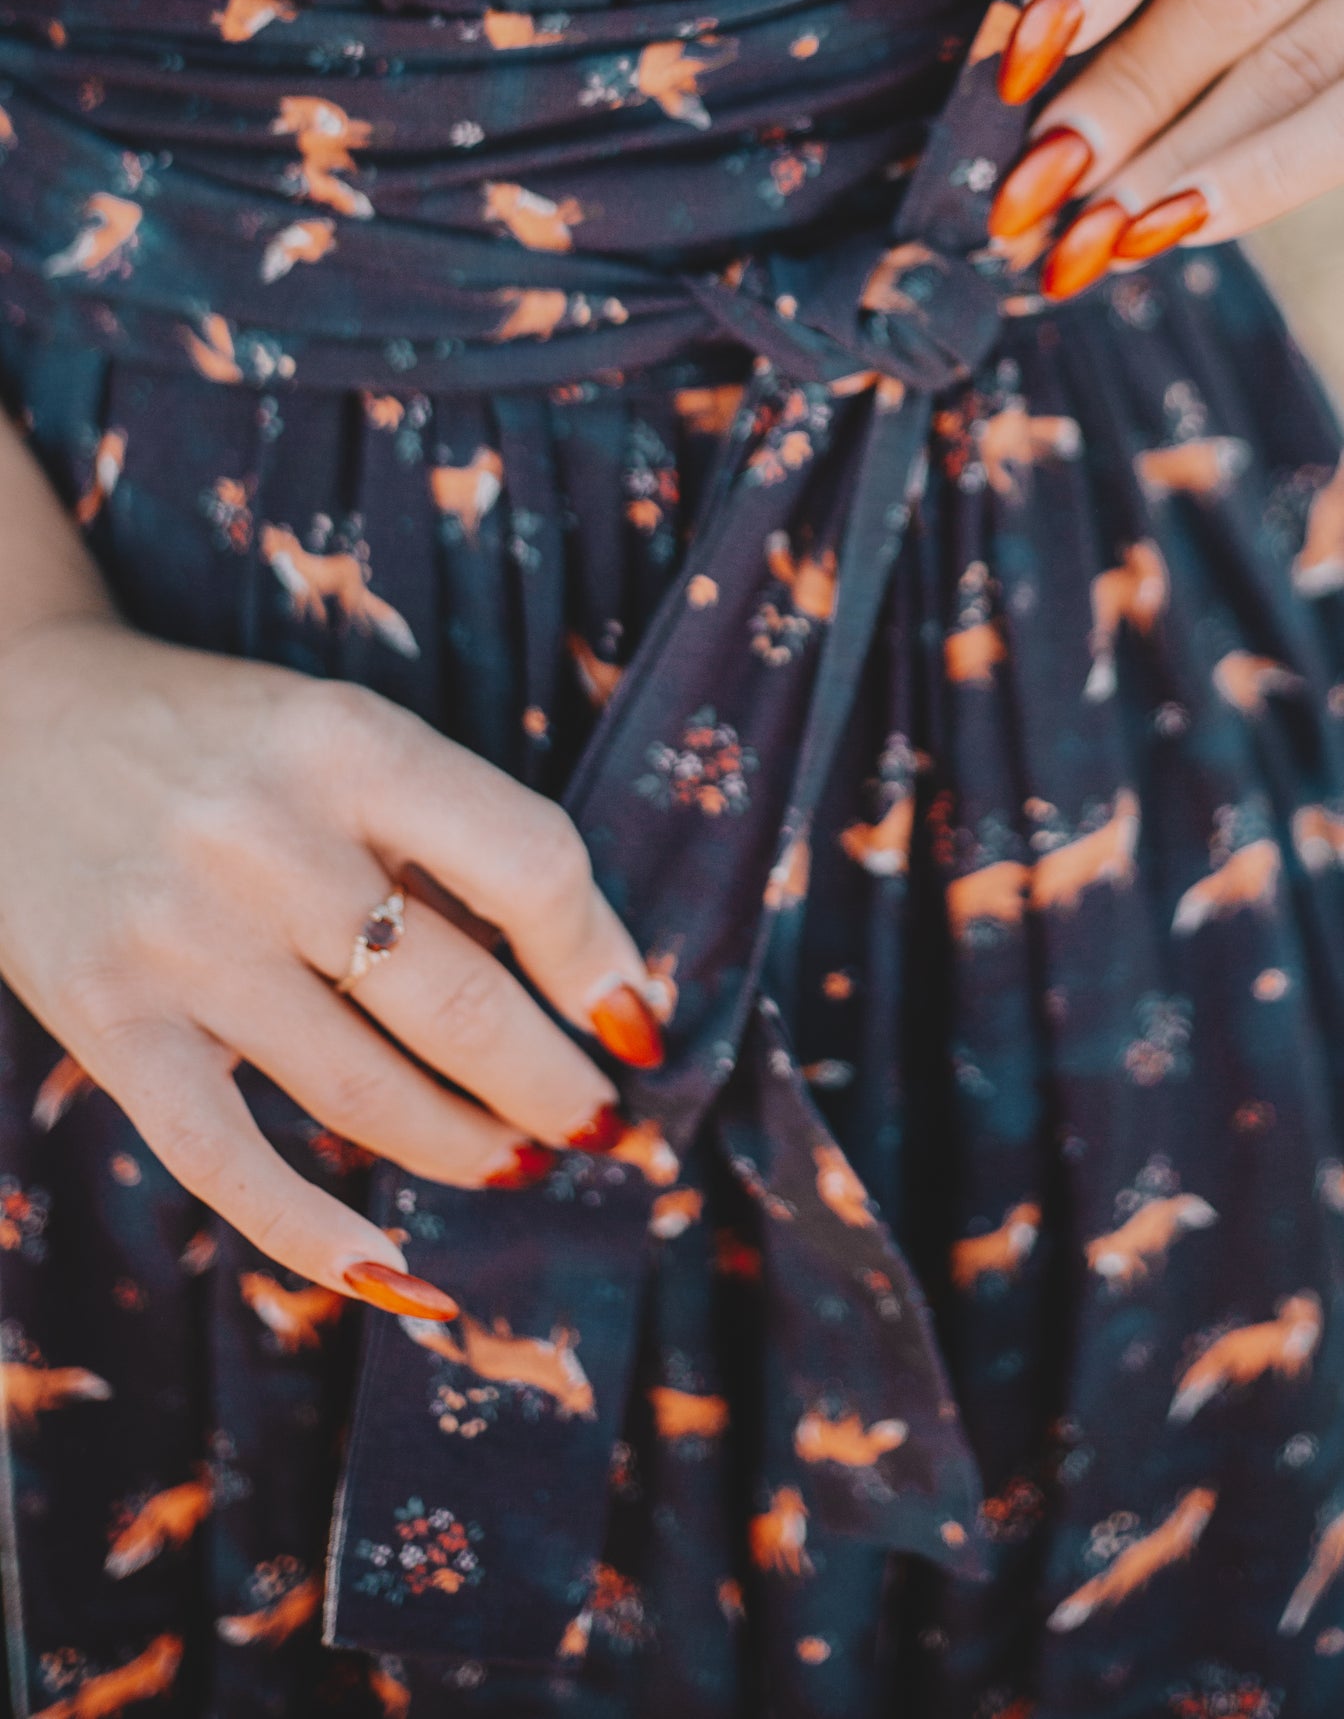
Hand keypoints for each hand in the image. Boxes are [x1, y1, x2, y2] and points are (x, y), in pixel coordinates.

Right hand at [0, 615, 665, 1312]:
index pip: (529, 865)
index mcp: (351, 740)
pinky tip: (391, 1275)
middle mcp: (268, 836)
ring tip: (516, 1163)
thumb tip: (584, 973)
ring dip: (462, 1146)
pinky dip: (313, 1234)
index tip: (632, 1020)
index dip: (598, 959)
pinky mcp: (106, 1017)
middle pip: (458, 999)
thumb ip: (441, 827)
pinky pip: (223, 1158)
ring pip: (360, 1088)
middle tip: (594, 1123)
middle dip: (548, 1085)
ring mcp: (181, 935)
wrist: (14, 717)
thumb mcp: (338, 730)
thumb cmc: (219, 735)